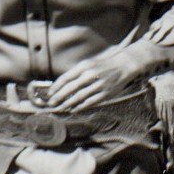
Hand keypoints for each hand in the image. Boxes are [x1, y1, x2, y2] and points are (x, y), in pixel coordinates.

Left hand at [37, 43, 151, 115]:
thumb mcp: (88, 64)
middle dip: (59, 97)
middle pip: (70, 88)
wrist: (124, 66)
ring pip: (79, 97)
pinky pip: (90, 102)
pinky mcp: (106, 93)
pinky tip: (73, 109)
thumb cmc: (102, 65)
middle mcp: (91, 75)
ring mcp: (99, 85)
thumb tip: (61, 85)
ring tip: (59, 108)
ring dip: (67, 104)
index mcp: (84, 66)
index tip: (49, 93)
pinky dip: (80, 106)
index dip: (56, 86)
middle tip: (51, 103)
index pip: (66, 77)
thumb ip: (76, 73)